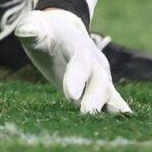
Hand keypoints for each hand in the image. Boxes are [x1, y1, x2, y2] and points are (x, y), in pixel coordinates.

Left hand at [15, 8, 131, 114]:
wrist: (64, 29)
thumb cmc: (46, 31)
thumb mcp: (35, 26)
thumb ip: (31, 29)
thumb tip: (25, 30)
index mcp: (77, 45)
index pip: (79, 62)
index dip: (76, 77)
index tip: (69, 95)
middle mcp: (94, 61)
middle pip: (99, 80)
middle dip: (94, 98)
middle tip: (85, 114)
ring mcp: (101, 74)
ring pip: (109, 92)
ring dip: (108, 108)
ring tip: (102, 126)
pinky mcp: (102, 87)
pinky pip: (114, 99)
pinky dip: (119, 110)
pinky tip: (125, 123)